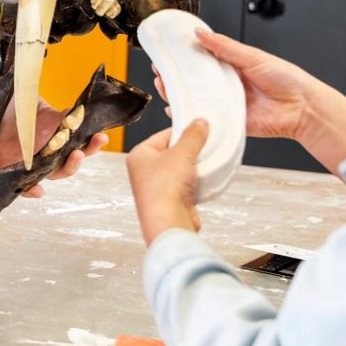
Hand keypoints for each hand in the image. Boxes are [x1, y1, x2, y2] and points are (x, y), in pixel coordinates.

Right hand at [0, 93, 104, 194]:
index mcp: (9, 161)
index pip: (21, 180)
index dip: (29, 188)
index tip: (38, 190)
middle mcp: (31, 155)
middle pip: (55, 168)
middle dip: (69, 166)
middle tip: (76, 156)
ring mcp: (45, 138)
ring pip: (69, 150)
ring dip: (85, 147)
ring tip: (98, 138)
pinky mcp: (53, 118)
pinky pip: (70, 123)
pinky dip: (80, 121)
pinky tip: (87, 114)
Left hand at [127, 119, 207, 243]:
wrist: (168, 223)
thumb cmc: (165, 188)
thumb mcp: (182, 153)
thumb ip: (193, 135)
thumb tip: (199, 122)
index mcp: (140, 155)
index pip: (163, 135)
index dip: (183, 131)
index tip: (199, 129)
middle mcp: (144, 171)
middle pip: (173, 152)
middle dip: (190, 150)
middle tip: (205, 147)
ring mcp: (157, 187)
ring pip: (181, 169)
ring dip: (195, 167)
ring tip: (206, 164)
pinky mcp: (170, 200)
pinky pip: (186, 185)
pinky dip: (196, 182)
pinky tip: (205, 180)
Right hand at [154, 30, 312, 140]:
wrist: (302, 108)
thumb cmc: (286, 79)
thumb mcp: (252, 56)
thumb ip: (225, 47)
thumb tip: (201, 33)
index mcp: (232, 67)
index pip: (201, 61)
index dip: (184, 59)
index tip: (167, 55)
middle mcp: (227, 86)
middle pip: (195, 83)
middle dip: (175, 79)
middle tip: (161, 73)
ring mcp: (227, 105)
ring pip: (198, 101)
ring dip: (180, 96)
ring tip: (165, 89)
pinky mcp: (230, 123)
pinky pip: (208, 121)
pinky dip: (193, 118)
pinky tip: (179, 112)